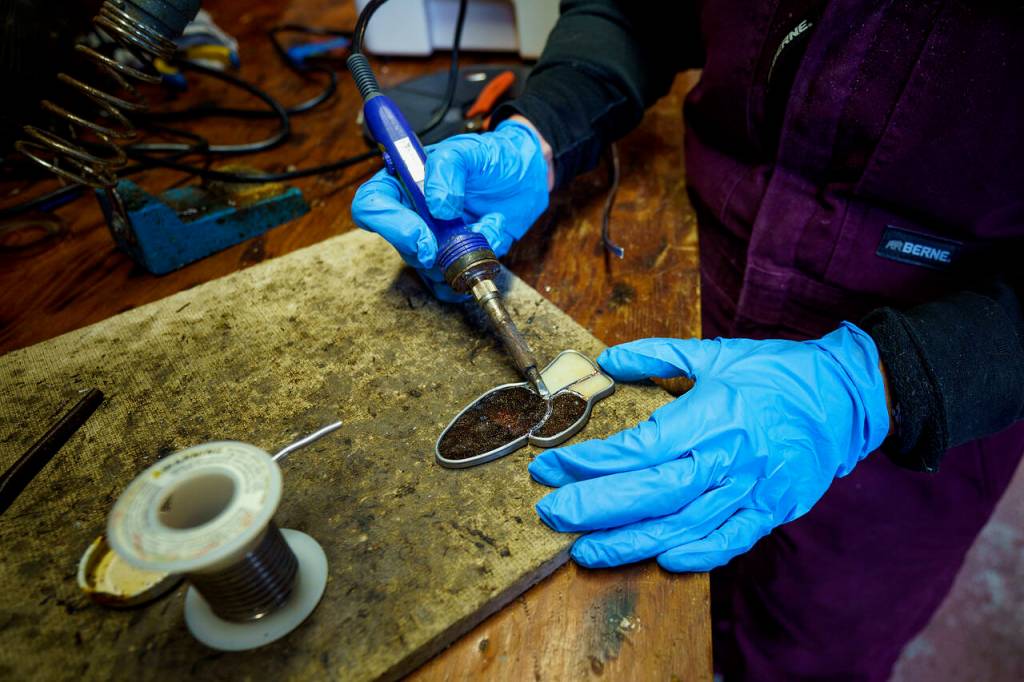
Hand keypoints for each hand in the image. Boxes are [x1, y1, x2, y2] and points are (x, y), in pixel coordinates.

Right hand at [351, 119, 549, 300]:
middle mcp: (413, 213)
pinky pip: (455, 282)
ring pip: (427, 270)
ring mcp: (434, 238)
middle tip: (458, 244)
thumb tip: (437, 206)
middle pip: (400, 245)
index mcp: (405, 181)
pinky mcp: (456, 258)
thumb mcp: (469, 149)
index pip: (371, 206)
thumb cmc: (492, 157)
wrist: (525, 174)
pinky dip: (478, 268)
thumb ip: (447, 167)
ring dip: (460, 259)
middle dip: (433, 252)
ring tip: (488, 226)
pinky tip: (494, 236)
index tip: (423, 238)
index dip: (391, 226)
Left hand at [529, 322, 890, 571]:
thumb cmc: (776, 372)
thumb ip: (657, 356)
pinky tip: (661, 559)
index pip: (638, 447)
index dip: (590, 462)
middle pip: (652, 492)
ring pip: (683, 525)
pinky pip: (730, 541)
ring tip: (585, 551)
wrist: (846, 396)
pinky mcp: (771, 511)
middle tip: (551, 514)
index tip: (550, 467)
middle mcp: (728, 457)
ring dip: (630, 542)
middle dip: (595, 508)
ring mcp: (751, 489)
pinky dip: (696, 554)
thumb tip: (606, 359)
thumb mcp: (715, 353)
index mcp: (712, 414)